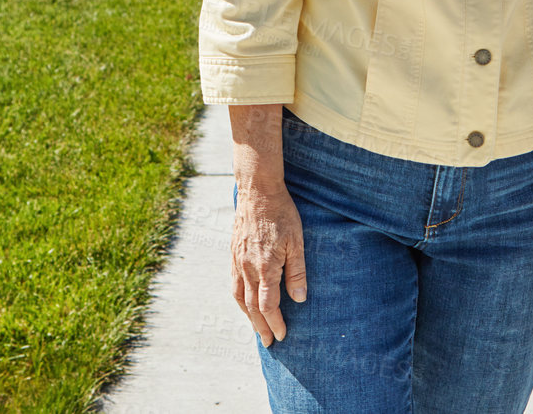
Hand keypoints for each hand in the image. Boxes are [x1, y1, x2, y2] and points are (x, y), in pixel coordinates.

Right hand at [231, 180, 307, 346]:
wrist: (257, 190)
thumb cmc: (281, 213)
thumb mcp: (297, 241)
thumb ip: (297, 271)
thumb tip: (299, 298)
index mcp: (265, 267)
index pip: (268, 305)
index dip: (275, 322)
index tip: (282, 336)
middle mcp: (247, 267)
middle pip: (251, 306)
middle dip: (260, 326)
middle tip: (268, 342)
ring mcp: (237, 260)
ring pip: (239, 296)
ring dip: (247, 315)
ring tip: (255, 327)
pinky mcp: (233, 252)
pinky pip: (233, 282)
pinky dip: (238, 298)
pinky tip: (243, 300)